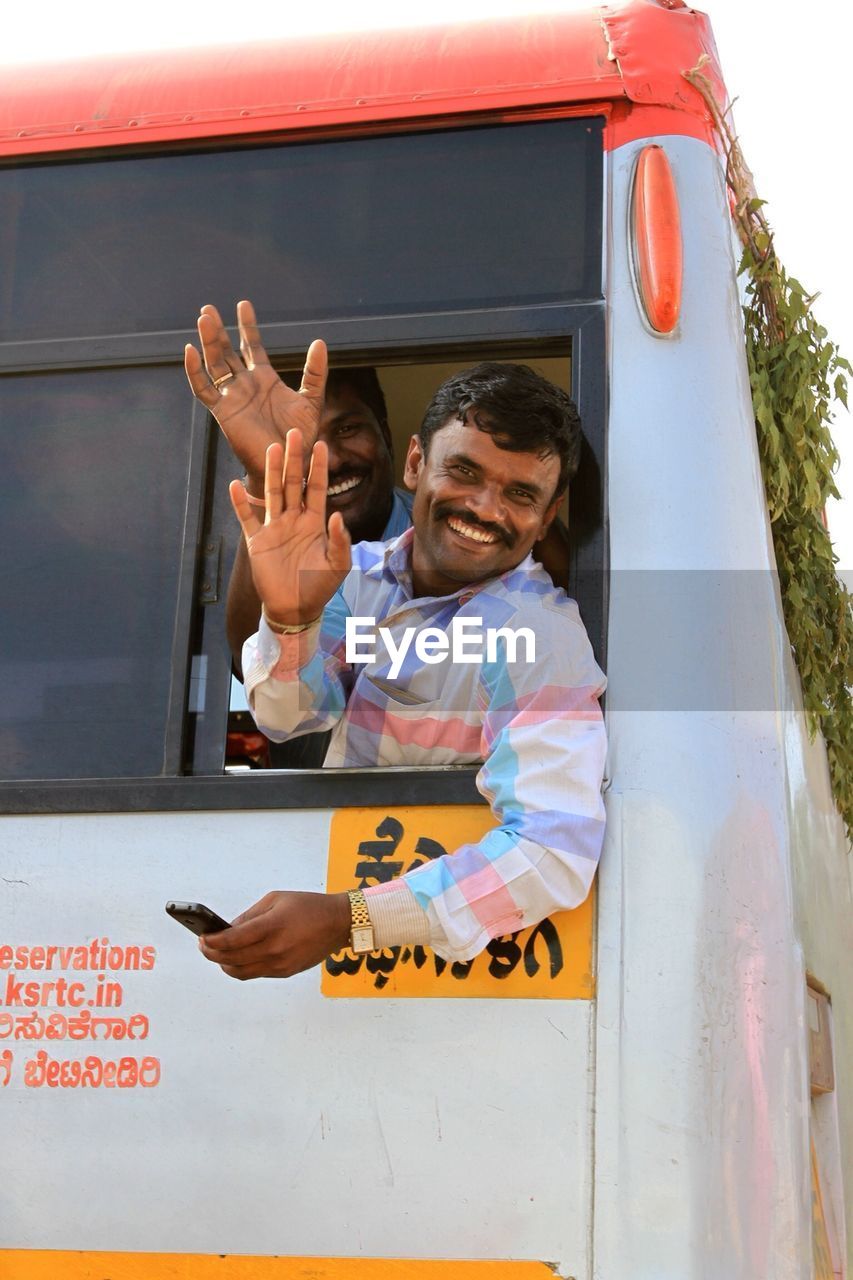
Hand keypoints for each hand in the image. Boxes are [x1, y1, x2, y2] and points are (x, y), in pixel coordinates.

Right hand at [184, 300, 326, 487]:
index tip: (243, 305)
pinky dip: (194, 372)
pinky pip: (203, 389)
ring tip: (203, 319)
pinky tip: (190, 351)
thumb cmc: (300, 436)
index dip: (247, 326)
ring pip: (214, 364)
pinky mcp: (223, 412)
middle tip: (208, 308)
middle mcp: (245, 384)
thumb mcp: (312, 399)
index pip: (252, 346)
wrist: (287, 461)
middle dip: (218, 330)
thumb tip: (320, 342)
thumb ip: (315, 372)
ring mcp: (232, 397)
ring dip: (208, 342)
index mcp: (264, 379)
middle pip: (227, 351)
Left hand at [198, 890, 351, 979]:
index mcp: (272, 926)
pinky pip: (256, 973)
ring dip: (224, 964)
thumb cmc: (307, 906)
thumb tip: (227, 929)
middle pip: (232, 959)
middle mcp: (275, 948)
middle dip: (212, 954)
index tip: (201, 938)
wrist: (338, 923)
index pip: (233, 940)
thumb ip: (250, 916)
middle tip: (204, 945)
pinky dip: (242, 967)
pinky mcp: (286, 972)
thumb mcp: (276, 900)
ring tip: (217, 954)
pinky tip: (237, 957)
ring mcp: (281, 964)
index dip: (212, 941)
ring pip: (241, 972)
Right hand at [229, 430, 350, 623]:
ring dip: (271, 471)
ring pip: (272, 493)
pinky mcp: (257, 541)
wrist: (295, 608)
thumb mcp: (337, 565)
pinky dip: (240, 502)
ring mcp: (274, 528)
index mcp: (314, 523)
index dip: (319, 468)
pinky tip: (234, 484)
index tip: (322, 445)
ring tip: (271, 448)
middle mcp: (294, 519)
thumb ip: (340, 541)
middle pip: (293, 483)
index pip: (317, 488)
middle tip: (294, 433)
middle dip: (294, 459)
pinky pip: (247, 518)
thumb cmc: (319, 587)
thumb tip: (338, 516)